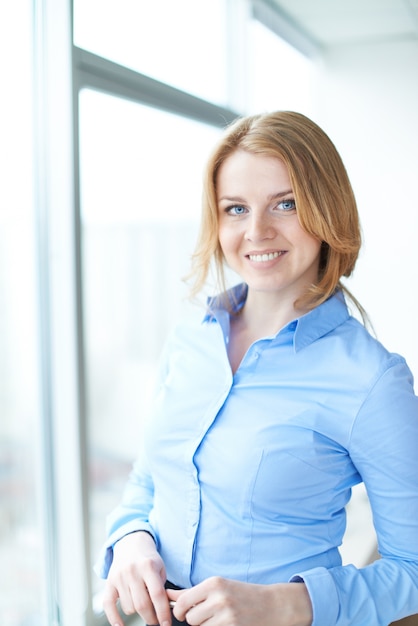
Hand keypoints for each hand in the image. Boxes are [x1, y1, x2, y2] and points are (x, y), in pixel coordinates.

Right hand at [103, 531, 171, 625]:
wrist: (131, 544)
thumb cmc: (149, 560)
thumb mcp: (160, 568)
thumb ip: (161, 587)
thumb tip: (162, 611)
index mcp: (148, 566)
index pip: (157, 594)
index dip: (162, 612)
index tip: (166, 624)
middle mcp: (132, 571)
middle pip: (142, 604)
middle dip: (151, 618)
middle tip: (156, 620)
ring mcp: (119, 577)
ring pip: (129, 608)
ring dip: (137, 612)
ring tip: (142, 603)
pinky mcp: (109, 582)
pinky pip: (108, 605)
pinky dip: (113, 619)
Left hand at [167, 576, 312, 625]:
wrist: (271, 604)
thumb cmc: (240, 594)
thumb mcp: (216, 587)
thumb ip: (190, 592)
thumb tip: (166, 594)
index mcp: (213, 583)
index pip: (183, 602)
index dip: (181, 611)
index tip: (186, 612)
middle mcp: (219, 597)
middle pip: (190, 619)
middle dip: (195, 620)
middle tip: (208, 615)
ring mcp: (227, 614)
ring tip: (219, 618)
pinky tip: (227, 624)